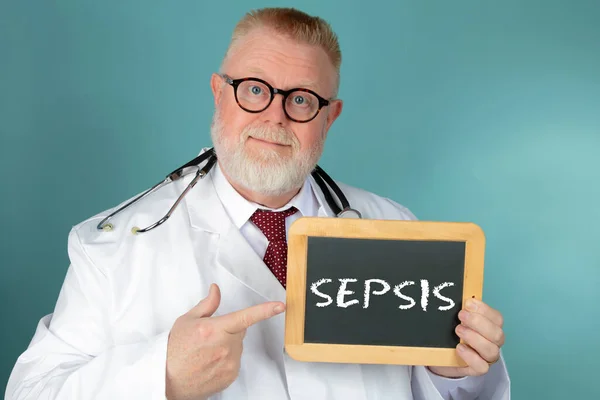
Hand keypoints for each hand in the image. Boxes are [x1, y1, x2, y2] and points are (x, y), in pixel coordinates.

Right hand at [165, 283, 284, 399]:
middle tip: (208, 337)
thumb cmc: (174, 350)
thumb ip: (207, 305)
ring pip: (238, 346)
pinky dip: (226, 360)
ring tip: (206, 352)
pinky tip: (210, 362)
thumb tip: (216, 290)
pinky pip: (235, 361)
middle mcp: (225, 347)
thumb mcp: (187, 321)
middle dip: (229, 330)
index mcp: (214, 329)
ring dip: (228, 346)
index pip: (245, 317)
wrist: (168, 380)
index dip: (265, 311)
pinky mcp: (231, 375)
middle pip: (239, 331)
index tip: (280, 306)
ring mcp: (229, 363)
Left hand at [428, 298, 504, 378]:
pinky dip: (471, 356)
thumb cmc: (452, 333)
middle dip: (478, 323)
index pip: (497, 317)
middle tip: (461, 316)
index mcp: (491, 326)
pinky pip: (482, 367)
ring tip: (458, 330)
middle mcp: (493, 342)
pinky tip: (459, 348)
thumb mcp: (455, 319)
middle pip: (497, 334)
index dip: (484, 310)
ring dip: (474, 338)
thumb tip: (456, 294)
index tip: (467, 304)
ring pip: (492, 350)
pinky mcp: (478, 369)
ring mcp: (487, 357)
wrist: (441, 355)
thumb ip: (461, 309)